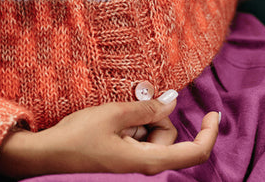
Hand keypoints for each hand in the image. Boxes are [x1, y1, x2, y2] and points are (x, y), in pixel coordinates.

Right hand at [0, 97, 219, 177]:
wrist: (50, 152)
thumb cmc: (79, 135)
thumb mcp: (113, 115)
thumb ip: (146, 108)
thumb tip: (172, 100)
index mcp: (148, 160)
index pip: (194, 152)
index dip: (210, 133)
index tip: (213, 112)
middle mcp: (145, 164)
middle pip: (170, 136)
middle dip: (157, 117)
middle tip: (130, 109)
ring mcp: (135, 160)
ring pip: (154, 133)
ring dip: (140, 119)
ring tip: (115, 117)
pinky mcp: (125, 154)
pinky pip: (139, 134)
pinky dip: (132, 122)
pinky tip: (112, 121)